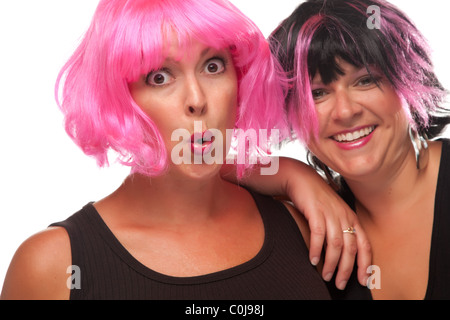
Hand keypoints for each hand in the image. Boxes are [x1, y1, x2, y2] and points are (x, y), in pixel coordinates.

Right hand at [285, 162, 371, 289]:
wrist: (301, 178)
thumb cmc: (316, 198)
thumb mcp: (333, 212)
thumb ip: (339, 229)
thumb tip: (341, 254)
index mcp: (351, 217)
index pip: (365, 245)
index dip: (364, 264)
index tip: (362, 280)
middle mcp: (344, 216)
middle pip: (351, 248)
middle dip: (346, 270)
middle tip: (340, 283)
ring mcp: (330, 213)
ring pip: (336, 244)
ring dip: (331, 263)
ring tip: (325, 275)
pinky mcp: (315, 210)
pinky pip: (319, 234)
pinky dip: (317, 249)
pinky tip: (313, 260)